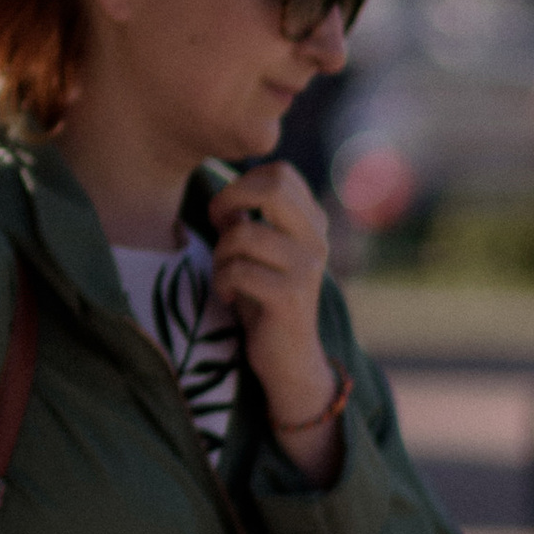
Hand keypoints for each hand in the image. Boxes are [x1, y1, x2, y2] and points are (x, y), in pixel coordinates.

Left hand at [208, 164, 338, 446]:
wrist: (288, 360)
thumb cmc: (263, 299)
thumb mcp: (257, 253)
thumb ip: (248, 219)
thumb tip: (226, 194)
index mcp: (311, 223)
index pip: (280, 173)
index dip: (242, 183)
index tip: (227, 212)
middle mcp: (316, 240)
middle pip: (272, 187)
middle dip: (229, 199)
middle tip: (217, 225)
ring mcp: (307, 267)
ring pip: (243, 234)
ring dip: (220, 255)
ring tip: (226, 276)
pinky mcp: (291, 296)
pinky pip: (237, 270)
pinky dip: (221, 283)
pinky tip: (228, 298)